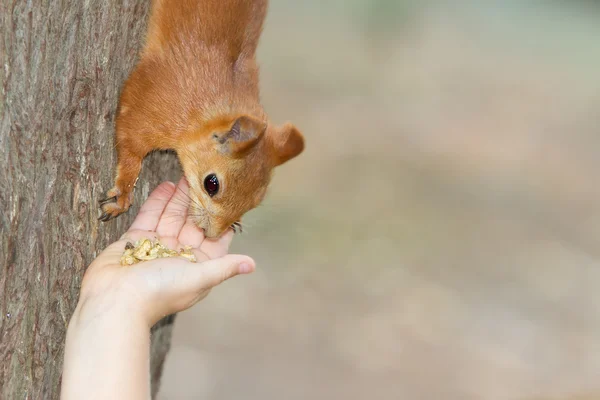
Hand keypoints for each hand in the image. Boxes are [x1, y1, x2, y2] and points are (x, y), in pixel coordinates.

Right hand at [80, 178, 254, 326]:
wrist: (115, 300)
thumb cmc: (159, 292)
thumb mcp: (198, 278)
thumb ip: (223, 267)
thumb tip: (252, 265)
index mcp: (197, 266)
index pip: (215, 239)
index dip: (222, 220)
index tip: (230, 199)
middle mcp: (179, 255)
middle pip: (193, 223)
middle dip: (199, 202)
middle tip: (205, 178)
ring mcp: (157, 247)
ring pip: (172, 217)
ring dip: (179, 197)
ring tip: (187, 175)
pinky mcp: (135, 240)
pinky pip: (150, 216)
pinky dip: (158, 201)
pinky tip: (166, 185)